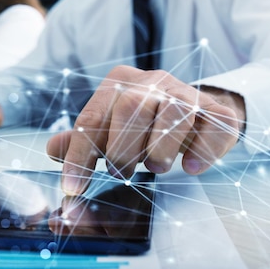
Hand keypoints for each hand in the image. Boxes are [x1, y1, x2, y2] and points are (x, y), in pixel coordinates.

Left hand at [46, 65, 244, 194]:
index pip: (92, 117)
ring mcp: (188, 93)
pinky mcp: (218, 111)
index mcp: (119, 82)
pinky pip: (215, 124)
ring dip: (161, 147)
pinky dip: (204, 149)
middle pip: (131, 106)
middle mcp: (153, 81)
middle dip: (122, 147)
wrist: (194, 111)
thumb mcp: (109, 128)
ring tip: (155, 167)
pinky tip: (192, 167)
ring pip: (174, 112)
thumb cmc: (142, 124)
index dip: (79, 155)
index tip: (72, 187)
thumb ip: (80, 140)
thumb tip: (51, 149)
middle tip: (119, 173)